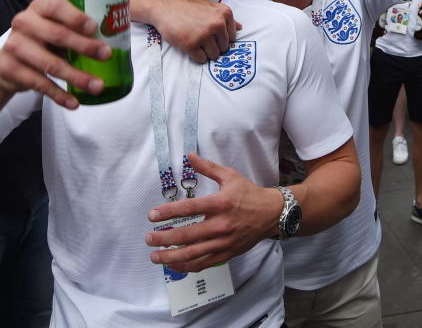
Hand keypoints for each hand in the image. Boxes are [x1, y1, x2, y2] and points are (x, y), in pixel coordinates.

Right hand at [0, 0, 107, 109]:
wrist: (7, 63)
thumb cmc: (41, 40)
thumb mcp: (52, 27)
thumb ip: (73, 26)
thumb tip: (113, 34)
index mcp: (38, 8)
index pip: (55, 7)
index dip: (75, 17)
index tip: (94, 27)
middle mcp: (23, 23)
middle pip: (56, 35)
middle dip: (84, 46)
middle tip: (106, 55)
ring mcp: (14, 46)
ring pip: (50, 64)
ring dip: (77, 77)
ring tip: (97, 86)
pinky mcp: (10, 69)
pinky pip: (40, 84)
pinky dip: (60, 95)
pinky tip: (74, 102)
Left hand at [144, 153, 279, 272]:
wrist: (273, 214)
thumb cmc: (249, 194)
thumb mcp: (230, 176)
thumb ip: (207, 167)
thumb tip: (189, 155)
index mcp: (220, 203)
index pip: (189, 208)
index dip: (168, 212)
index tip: (152, 216)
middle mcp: (221, 225)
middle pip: (188, 235)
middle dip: (165, 239)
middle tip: (149, 238)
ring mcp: (224, 242)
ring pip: (194, 253)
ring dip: (172, 257)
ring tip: (155, 256)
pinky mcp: (228, 253)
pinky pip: (205, 263)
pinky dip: (188, 266)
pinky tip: (175, 264)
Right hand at [150, 0, 239, 62]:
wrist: (166, 8)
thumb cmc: (189, 9)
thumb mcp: (210, 7)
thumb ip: (226, 18)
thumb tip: (240, 28)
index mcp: (225, 14)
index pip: (232, 38)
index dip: (221, 39)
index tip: (210, 33)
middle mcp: (217, 24)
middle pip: (224, 48)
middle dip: (213, 46)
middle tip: (200, 37)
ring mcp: (204, 35)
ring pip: (214, 55)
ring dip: (205, 52)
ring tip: (195, 40)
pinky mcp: (191, 45)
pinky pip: (201, 59)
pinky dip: (196, 56)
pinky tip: (189, 45)